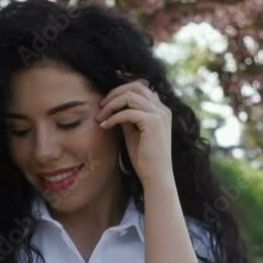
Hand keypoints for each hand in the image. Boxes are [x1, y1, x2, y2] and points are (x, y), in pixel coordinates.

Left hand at [95, 71, 174, 189]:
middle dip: (115, 93)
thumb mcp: (134, 132)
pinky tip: (104, 126)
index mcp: (161, 110)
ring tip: (100, 117)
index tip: (106, 102)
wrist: (156, 176)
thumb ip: (127, 117)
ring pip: (130, 96)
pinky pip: (127, 112)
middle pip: (136, 86)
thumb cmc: (145, 158)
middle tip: (101, 105)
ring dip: (111, 105)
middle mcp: (162, 109)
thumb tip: (113, 105)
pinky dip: (113, 118)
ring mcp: (159, 114)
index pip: (141, 88)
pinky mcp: (153, 122)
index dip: (121, 91)